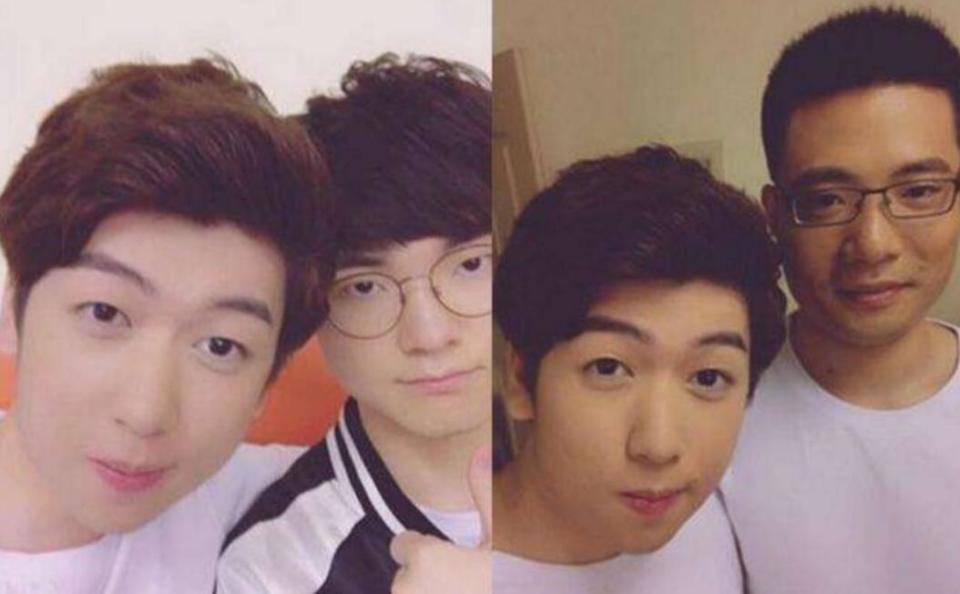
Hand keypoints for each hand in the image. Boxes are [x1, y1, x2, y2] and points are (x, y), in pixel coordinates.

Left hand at [389, 446, 491, 593]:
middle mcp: (407, 589)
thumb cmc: (512, 580)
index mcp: (426, 560)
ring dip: (426, 593)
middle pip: (404, 575)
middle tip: (459, 581)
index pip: (403, 545)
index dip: (425, 549)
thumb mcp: (502, 538)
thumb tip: (479, 450)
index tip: (449, 555)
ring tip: (460, 589)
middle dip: (424, 577)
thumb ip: (482, 495)